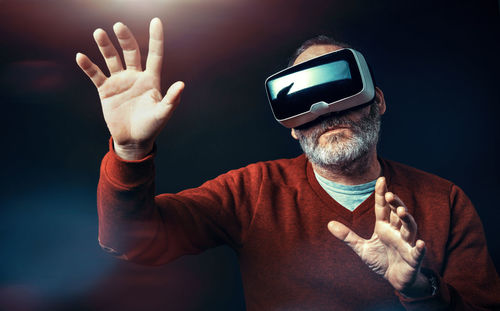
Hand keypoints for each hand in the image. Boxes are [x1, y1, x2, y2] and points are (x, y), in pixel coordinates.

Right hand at [76, 18, 183, 159]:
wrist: (133, 141)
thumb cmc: (151, 127)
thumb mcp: (163, 113)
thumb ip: (172, 99)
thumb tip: (181, 84)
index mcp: (151, 79)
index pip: (155, 54)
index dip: (156, 38)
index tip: (156, 21)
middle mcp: (135, 76)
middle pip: (131, 52)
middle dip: (125, 38)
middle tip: (118, 26)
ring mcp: (120, 82)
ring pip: (112, 59)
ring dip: (105, 46)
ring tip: (99, 33)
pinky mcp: (106, 90)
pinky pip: (96, 75)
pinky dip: (88, 66)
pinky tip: (81, 56)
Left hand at [328, 177, 429, 296]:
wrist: (396, 280)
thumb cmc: (381, 260)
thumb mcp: (361, 248)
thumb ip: (347, 236)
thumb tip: (329, 224)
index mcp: (384, 227)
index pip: (383, 208)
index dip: (382, 194)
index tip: (381, 179)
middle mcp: (397, 232)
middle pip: (398, 214)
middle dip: (396, 204)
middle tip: (390, 195)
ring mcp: (407, 244)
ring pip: (410, 228)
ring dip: (407, 220)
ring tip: (402, 212)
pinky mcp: (413, 258)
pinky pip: (418, 253)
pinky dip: (420, 248)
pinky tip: (421, 243)